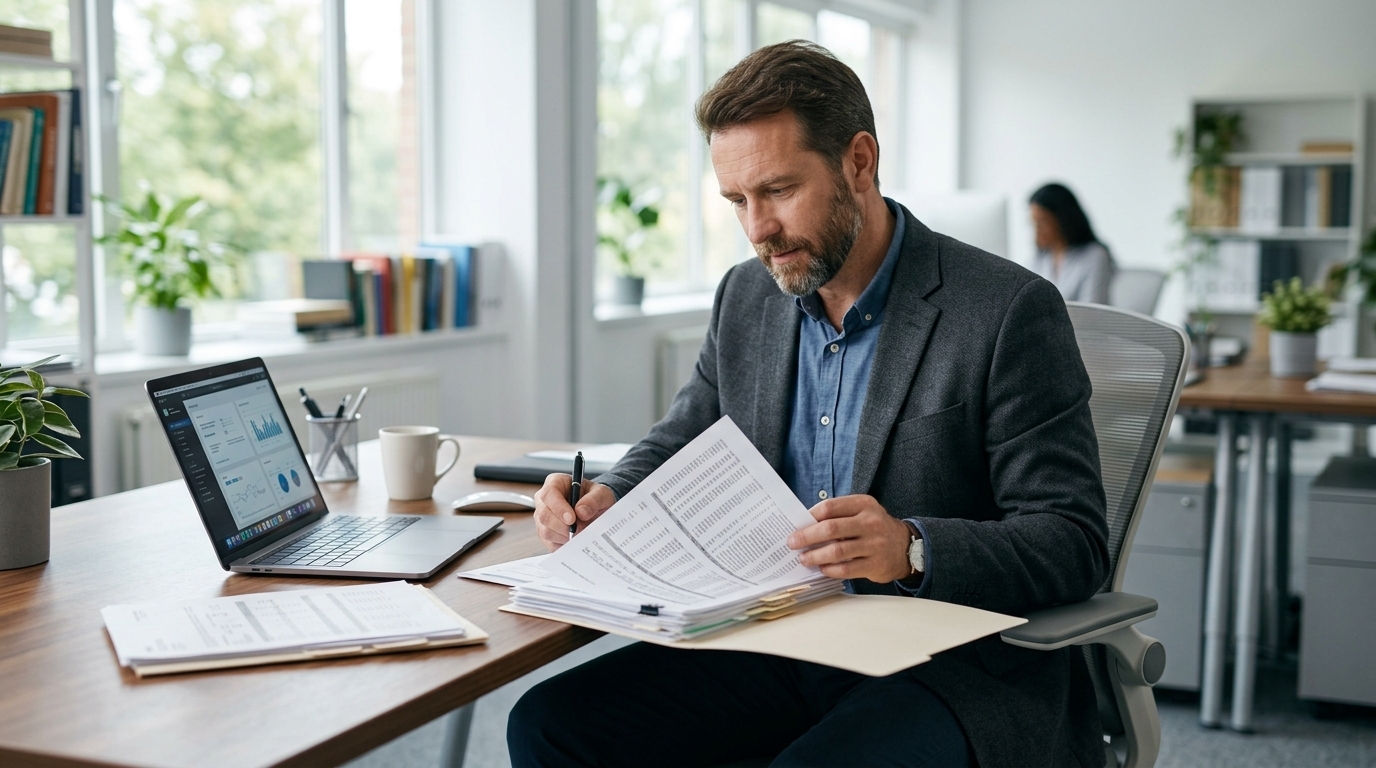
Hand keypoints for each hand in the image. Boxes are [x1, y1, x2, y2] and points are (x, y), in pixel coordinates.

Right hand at [533, 474, 616, 551]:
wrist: (596, 511)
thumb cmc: (595, 498)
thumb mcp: (602, 494)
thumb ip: (594, 500)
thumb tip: (581, 511)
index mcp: (555, 483)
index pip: (549, 494)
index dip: (558, 508)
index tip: (572, 518)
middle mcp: (544, 500)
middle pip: (544, 515)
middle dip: (563, 526)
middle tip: (580, 528)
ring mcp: (542, 517)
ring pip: (545, 531)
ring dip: (564, 535)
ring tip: (580, 531)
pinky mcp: (544, 533)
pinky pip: (549, 543)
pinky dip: (563, 543)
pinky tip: (574, 537)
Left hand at [786, 495, 912, 582]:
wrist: (906, 547)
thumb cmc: (874, 528)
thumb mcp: (862, 512)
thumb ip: (839, 515)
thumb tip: (805, 525)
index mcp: (864, 504)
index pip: (830, 507)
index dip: (809, 516)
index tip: (796, 524)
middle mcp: (871, 522)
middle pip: (830, 528)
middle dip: (806, 536)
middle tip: (792, 543)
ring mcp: (875, 544)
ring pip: (836, 551)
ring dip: (815, 556)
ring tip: (804, 558)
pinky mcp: (875, 564)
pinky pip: (846, 569)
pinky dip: (829, 569)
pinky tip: (822, 568)